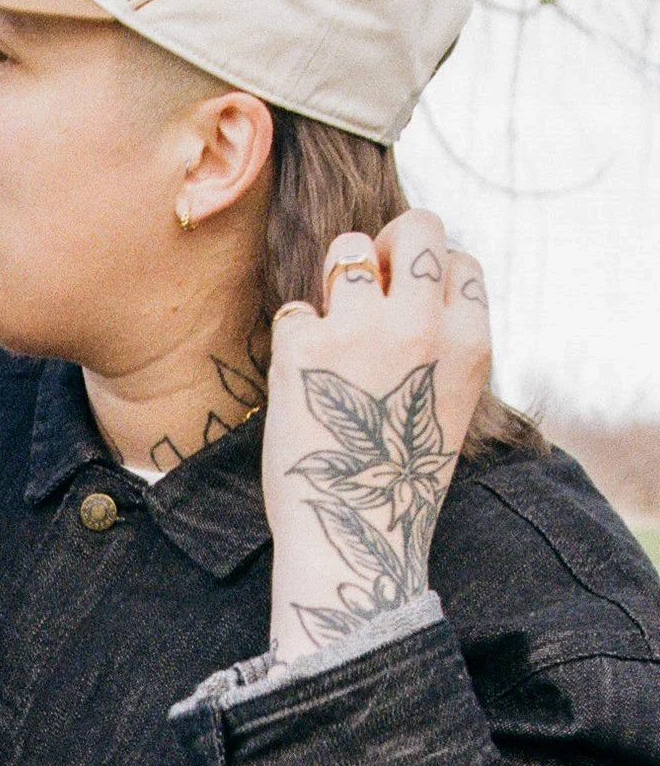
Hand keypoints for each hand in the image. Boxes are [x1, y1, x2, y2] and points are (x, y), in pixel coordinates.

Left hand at [263, 208, 490, 659]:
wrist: (357, 538)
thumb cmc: (399, 479)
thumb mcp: (450, 403)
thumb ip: (440, 341)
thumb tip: (408, 284)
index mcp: (470, 343)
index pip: (461, 260)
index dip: (431, 271)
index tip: (410, 300)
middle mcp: (423, 326)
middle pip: (416, 227)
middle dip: (389, 243)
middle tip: (368, 279)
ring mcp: (363, 331)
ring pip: (349, 249)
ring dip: (337, 279)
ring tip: (333, 330)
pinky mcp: (305, 348)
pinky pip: (297, 309)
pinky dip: (295, 337)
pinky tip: (304, 381)